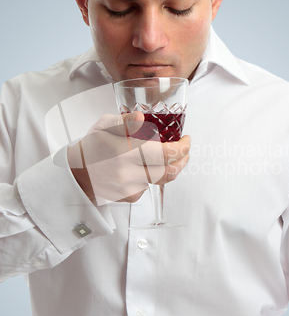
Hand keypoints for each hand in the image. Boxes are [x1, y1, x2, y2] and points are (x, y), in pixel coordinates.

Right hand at [68, 112, 190, 202]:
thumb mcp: (104, 126)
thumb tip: (140, 118)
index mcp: (124, 151)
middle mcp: (128, 172)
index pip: (165, 153)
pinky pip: (149, 187)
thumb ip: (124, 122)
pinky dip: (152, 177)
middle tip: (185, 149)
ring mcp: (129, 188)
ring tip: (170, 157)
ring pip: (161, 179)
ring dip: (170, 168)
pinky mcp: (128, 198)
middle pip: (168, 170)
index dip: (182, 148)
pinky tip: (146, 167)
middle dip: (181, 159)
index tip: (186, 140)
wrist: (76, 173)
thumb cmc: (92, 146)